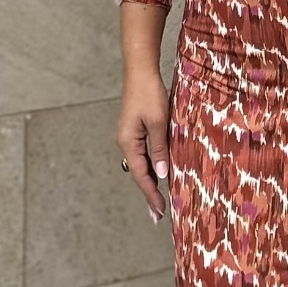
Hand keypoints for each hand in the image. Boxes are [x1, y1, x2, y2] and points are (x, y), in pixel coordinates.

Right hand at [116, 68, 170, 219]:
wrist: (140, 71)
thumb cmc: (149, 93)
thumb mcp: (158, 122)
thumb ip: (159, 148)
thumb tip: (162, 174)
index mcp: (128, 142)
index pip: (141, 175)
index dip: (151, 194)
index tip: (160, 211)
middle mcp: (125, 142)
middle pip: (139, 173)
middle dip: (149, 194)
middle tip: (158, 215)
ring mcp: (129, 136)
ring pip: (141, 164)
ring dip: (150, 181)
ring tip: (159, 200)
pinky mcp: (135, 130)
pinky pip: (143, 154)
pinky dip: (151, 166)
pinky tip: (159, 174)